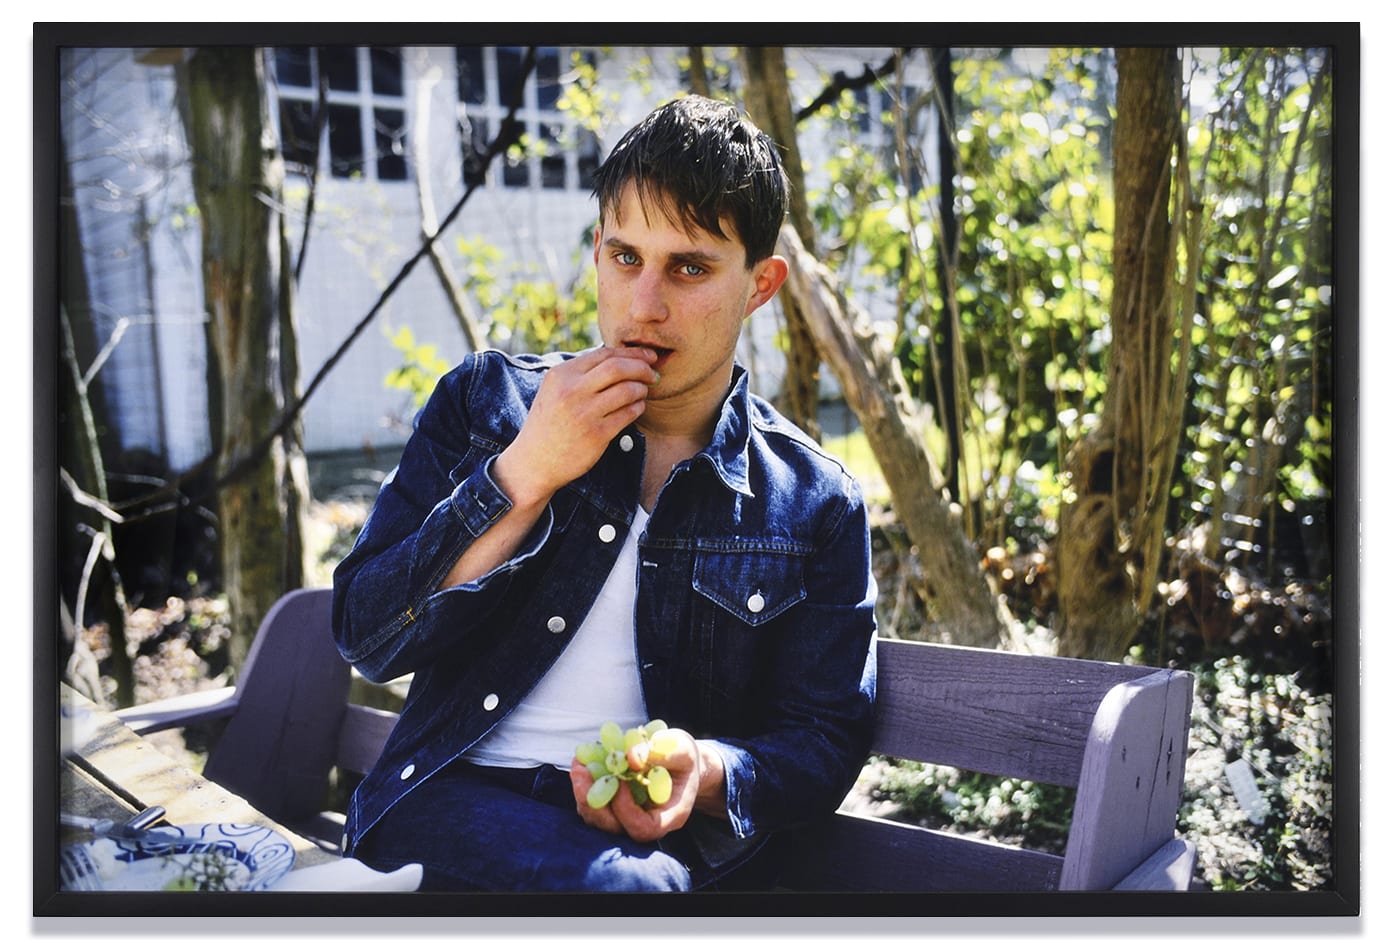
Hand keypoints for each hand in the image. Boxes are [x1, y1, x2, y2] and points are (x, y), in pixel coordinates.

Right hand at [494, 345, 657, 508]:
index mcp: (561, 375)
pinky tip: (636, 408)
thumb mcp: (555, 390)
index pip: (604, 354)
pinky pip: (628, 413)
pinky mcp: (597, 434)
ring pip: (627, 390)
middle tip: (652, 373)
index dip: (631, 353)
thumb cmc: (549, 424)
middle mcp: (572, 391)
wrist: (535, 461)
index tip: (647, 356)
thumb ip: (580, 373)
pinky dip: (638, 407)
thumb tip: (619, 357)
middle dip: (642, 367)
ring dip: (641, 389)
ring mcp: (584, 413)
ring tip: (642, 392)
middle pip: (618, 368)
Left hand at [569, 727, 723, 842]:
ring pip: (600, 819)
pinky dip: (585, 787)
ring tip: (579, 765)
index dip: (626, 810)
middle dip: (594, 802)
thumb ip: (661, 752)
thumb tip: (632, 758)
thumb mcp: (682, 748)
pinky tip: (582, 763)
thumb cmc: (684, 757)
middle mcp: (648, 823)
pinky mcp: (615, 808)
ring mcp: (629, 818)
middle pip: (615, 828)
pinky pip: (595, 806)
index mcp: (671, 815)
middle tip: (581, 771)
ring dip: (584, 793)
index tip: (619, 781)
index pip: (644, 829)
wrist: (680, 763)